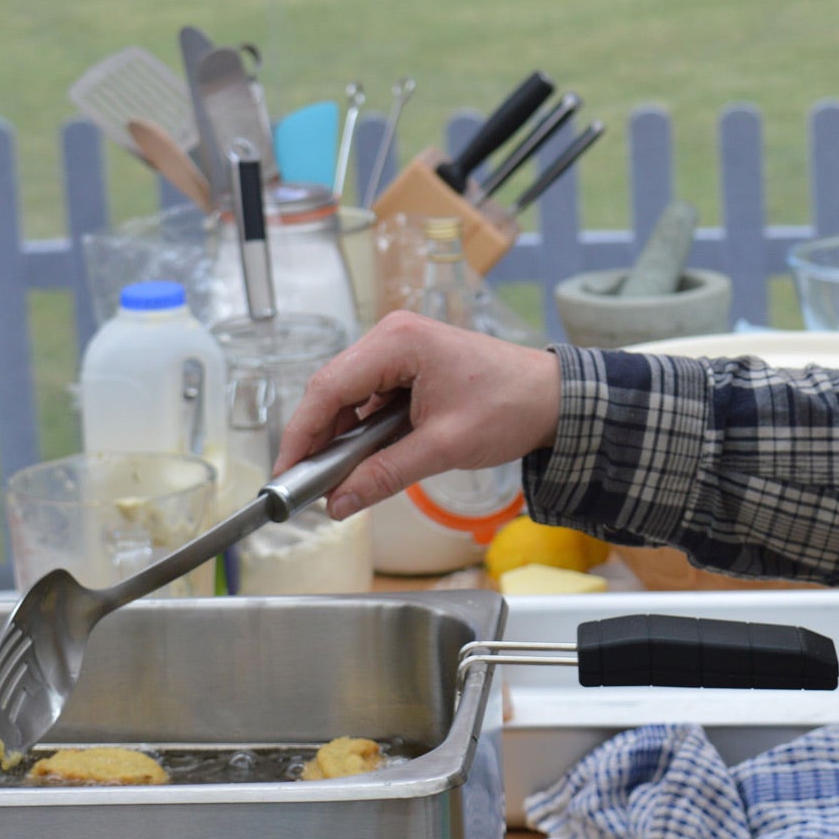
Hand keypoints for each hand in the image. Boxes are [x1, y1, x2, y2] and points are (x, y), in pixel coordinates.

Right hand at [276, 312, 562, 520]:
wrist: (553, 399)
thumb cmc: (509, 407)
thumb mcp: (442, 447)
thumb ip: (384, 475)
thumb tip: (338, 503)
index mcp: (397, 342)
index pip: (327, 388)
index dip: (301, 433)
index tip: (285, 473)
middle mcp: (392, 335)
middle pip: (331, 390)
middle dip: (316, 439)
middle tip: (305, 484)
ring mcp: (399, 348)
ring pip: (346, 396)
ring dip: (338, 436)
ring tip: (332, 478)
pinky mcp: (408, 365)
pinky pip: (368, 398)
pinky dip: (359, 429)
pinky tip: (359, 458)